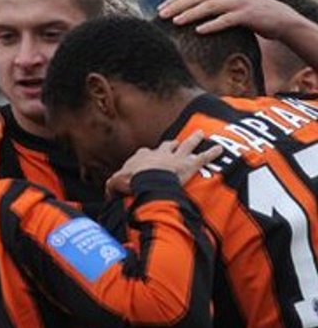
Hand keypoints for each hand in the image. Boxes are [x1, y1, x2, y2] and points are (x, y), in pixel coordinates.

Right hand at [105, 131, 222, 196]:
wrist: (147, 180)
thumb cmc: (131, 182)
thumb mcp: (115, 184)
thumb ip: (112, 187)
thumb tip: (107, 193)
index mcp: (142, 157)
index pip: (143, 154)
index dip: (144, 157)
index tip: (144, 158)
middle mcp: (160, 153)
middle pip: (167, 145)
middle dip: (172, 144)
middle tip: (176, 141)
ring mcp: (176, 157)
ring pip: (186, 145)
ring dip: (194, 139)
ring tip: (199, 134)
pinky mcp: (189, 164)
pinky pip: (203, 157)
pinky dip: (212, 153)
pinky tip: (219, 149)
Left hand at [157, 0, 302, 39]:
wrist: (279, 18)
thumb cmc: (246, 13)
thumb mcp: (227, 3)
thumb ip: (209, 2)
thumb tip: (179, 13)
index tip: (159, 10)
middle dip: (177, 5)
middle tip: (161, 15)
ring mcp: (239, 0)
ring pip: (209, 6)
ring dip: (191, 14)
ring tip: (176, 22)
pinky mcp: (248, 14)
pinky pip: (227, 19)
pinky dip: (212, 25)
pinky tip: (199, 31)